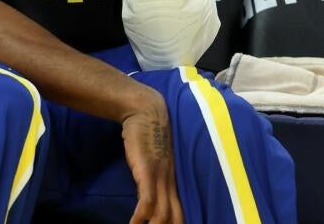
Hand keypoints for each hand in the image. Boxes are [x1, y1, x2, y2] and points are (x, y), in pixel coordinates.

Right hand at [120, 89, 182, 223]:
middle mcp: (170, 181)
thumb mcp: (155, 158)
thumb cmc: (149, 133)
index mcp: (173, 180)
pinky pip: (147, 201)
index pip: (182, 212)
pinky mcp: (147, 171)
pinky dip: (141, 218)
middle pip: (176, 217)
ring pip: (163, 213)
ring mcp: (160, 176)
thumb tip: (150, 192)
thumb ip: (156, 174)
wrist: (146, 110)